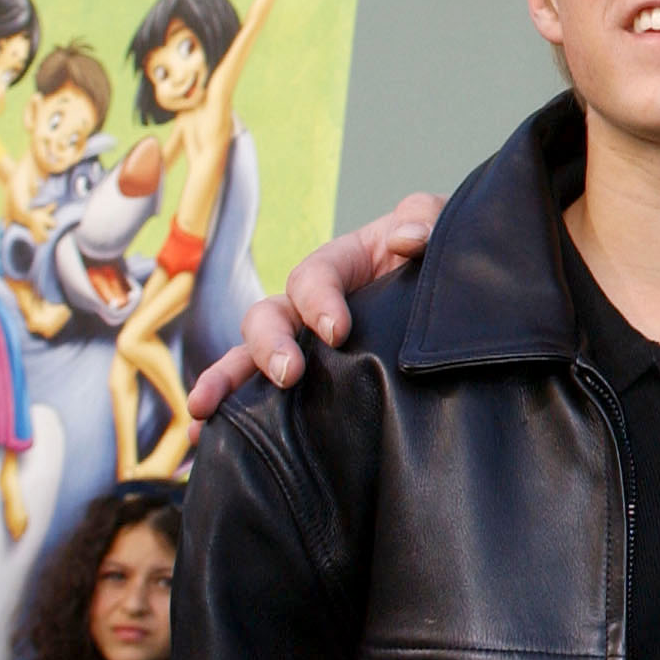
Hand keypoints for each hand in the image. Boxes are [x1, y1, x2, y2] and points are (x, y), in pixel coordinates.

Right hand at [183, 194, 439, 417]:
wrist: (454, 297)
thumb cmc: (436, 253)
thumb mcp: (435, 226)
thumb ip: (425, 219)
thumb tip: (406, 240)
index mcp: (340, 265)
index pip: (312, 278)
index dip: (318, 301)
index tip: (338, 331)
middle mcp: (310, 305)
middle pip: (267, 317)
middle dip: (268, 346)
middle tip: (289, 374)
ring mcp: (304, 343)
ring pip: (250, 358)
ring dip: (223, 381)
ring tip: (204, 412)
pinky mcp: (312, 378)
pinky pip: (259, 395)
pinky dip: (227, 415)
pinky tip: (205, 440)